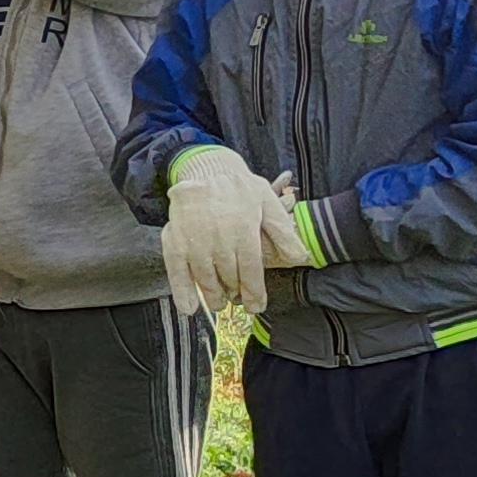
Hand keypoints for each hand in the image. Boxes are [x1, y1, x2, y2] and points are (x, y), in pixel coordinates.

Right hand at [162, 143, 304, 314]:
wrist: (205, 168)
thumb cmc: (239, 187)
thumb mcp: (268, 202)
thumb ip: (284, 232)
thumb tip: (301, 258)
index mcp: (243, 231)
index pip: (250, 272)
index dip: (254, 293)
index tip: (257, 306)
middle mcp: (218, 239)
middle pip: (228, 279)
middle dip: (235, 295)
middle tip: (237, 301)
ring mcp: (194, 240)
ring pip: (206, 279)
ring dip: (214, 296)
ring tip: (220, 303)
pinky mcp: (174, 240)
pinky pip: (177, 271)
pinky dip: (182, 291)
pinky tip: (189, 308)